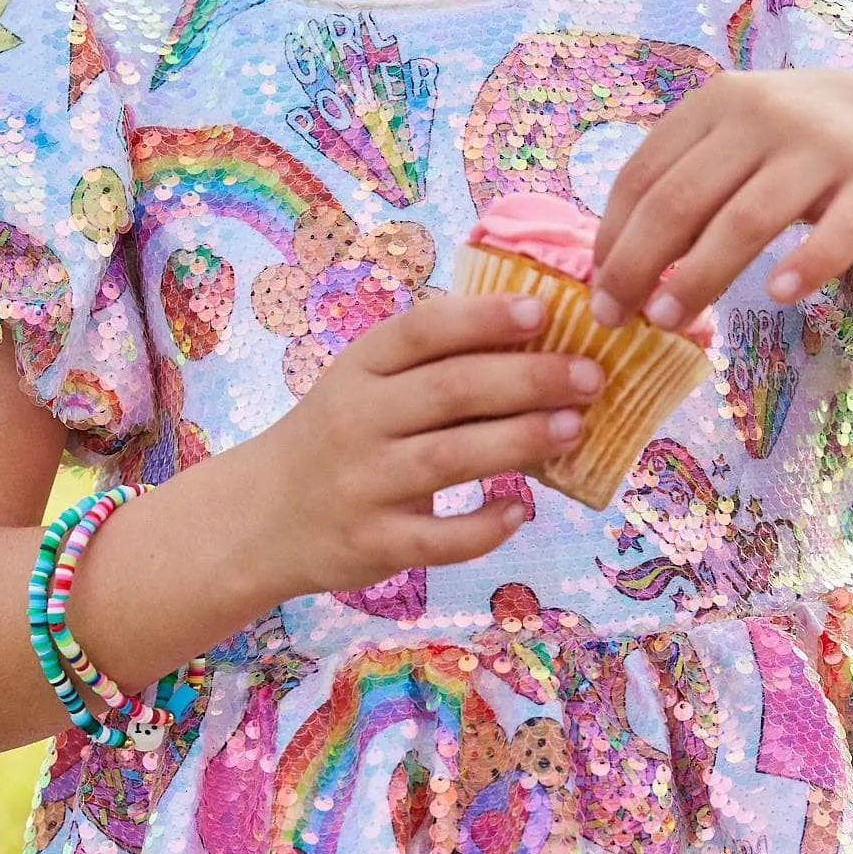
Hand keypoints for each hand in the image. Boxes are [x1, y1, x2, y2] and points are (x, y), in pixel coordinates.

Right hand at [239, 294, 602, 597]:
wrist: (262, 517)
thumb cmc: (338, 438)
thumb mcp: (365, 386)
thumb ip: (433, 367)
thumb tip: (541, 344)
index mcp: (359, 368)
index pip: (422, 331)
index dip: (484, 318)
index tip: (543, 311)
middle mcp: (356, 420)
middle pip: (450, 390)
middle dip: (528, 378)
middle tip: (590, 375)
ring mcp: (363, 483)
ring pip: (449, 458)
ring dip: (519, 440)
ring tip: (575, 428)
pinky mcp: (373, 543)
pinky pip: (439, 537)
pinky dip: (485, 525)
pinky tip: (522, 509)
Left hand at [588, 71, 852, 331]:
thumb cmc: (800, 151)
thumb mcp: (738, 143)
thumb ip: (684, 183)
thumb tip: (612, 264)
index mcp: (717, 103)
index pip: (643, 176)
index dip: (612, 239)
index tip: (597, 293)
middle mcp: (764, 115)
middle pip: (681, 200)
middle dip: (639, 265)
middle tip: (618, 319)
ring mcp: (823, 148)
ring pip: (745, 220)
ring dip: (698, 277)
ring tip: (669, 322)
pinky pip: (835, 233)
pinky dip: (804, 266)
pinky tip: (777, 296)